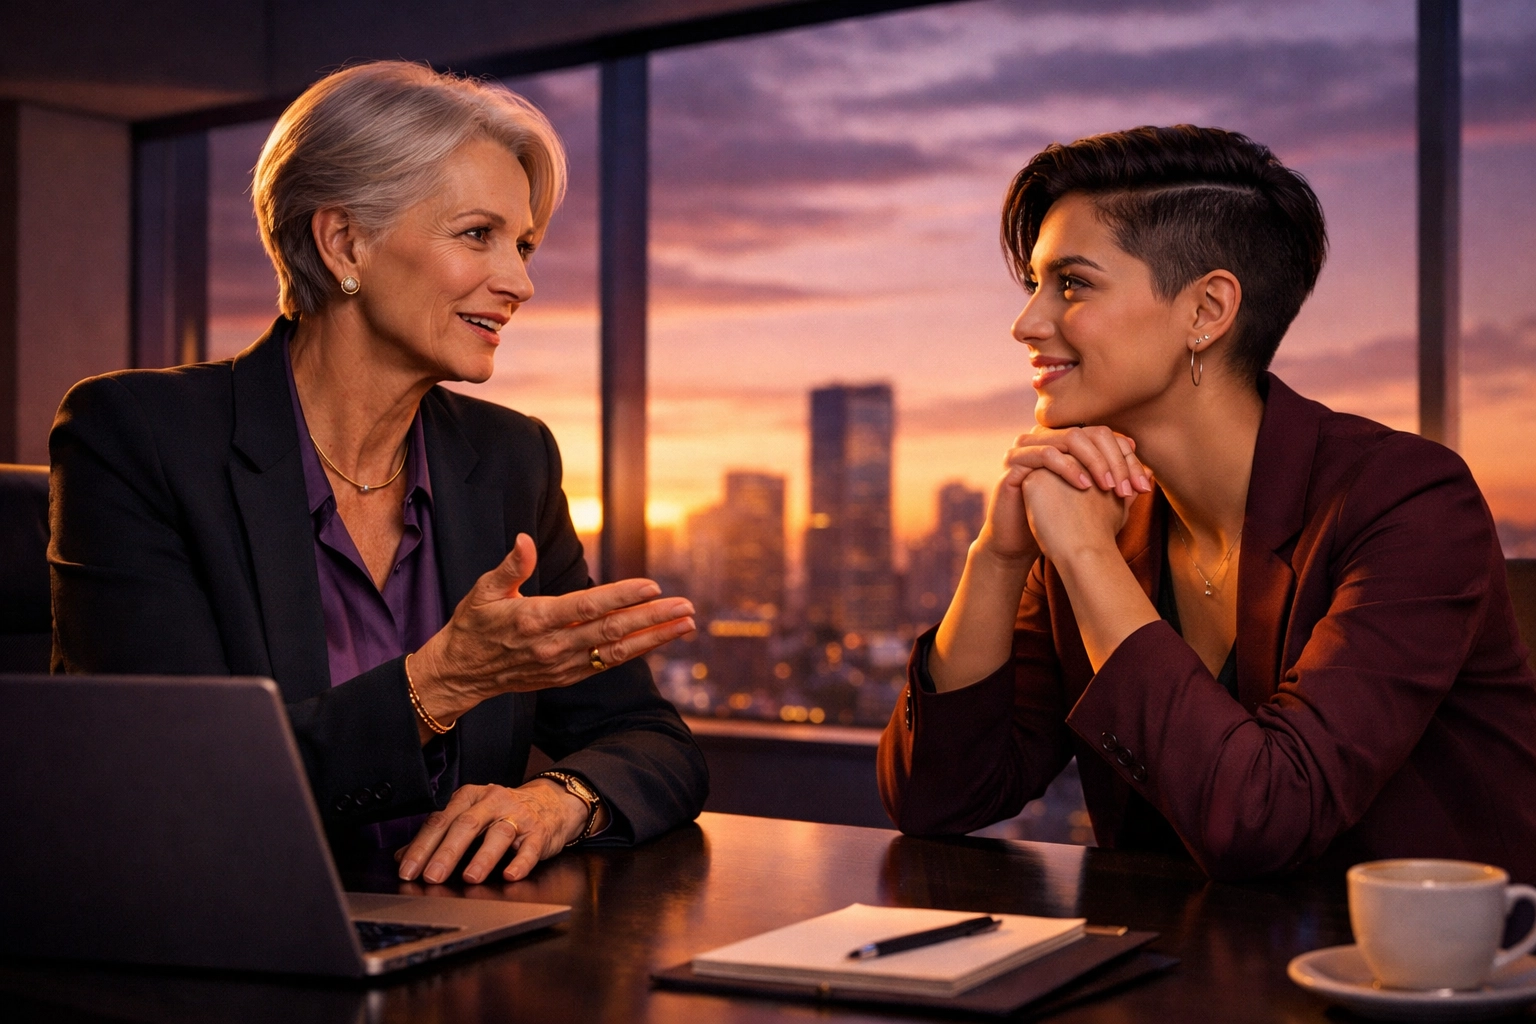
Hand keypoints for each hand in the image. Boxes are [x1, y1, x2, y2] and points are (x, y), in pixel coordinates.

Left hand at [397, 779, 586, 883]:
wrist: (550, 803)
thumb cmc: (502, 812)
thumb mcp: (469, 816)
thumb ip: (438, 835)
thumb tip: (403, 857)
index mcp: (470, 797)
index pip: (441, 821)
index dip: (422, 846)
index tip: (408, 869)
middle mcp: (492, 802)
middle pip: (466, 825)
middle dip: (447, 852)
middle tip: (432, 876)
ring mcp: (517, 816)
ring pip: (499, 834)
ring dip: (483, 857)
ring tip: (469, 877)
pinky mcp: (539, 832)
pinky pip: (530, 848)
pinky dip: (520, 862)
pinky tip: (510, 875)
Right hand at [410, 533, 695, 725]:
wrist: (459, 675)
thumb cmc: (472, 626)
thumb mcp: (482, 591)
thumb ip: (510, 566)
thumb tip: (525, 539)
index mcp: (533, 620)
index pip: (586, 607)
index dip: (621, 597)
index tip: (652, 587)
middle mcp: (552, 646)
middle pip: (611, 632)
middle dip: (652, 618)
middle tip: (686, 606)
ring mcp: (562, 666)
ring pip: (617, 652)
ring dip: (655, 638)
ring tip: (687, 624)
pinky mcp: (566, 677)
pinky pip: (607, 665)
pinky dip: (636, 652)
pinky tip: (659, 639)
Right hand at [976, 425, 1149, 564]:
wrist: (1020, 541)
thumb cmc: (1056, 520)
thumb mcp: (1091, 499)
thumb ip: (1115, 482)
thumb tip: (1148, 471)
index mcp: (1064, 440)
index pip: (1104, 436)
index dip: (1126, 458)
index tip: (1143, 486)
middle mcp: (1046, 436)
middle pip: (1090, 433)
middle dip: (1115, 460)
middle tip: (1130, 488)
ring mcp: (1027, 445)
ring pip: (1070, 438)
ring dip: (1096, 462)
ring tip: (1110, 487)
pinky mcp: (1013, 461)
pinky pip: (1045, 454)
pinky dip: (1069, 468)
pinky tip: (1084, 487)